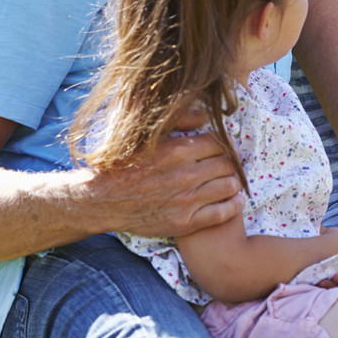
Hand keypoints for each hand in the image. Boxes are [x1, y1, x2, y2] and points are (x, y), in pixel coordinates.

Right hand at [87, 132, 244, 237]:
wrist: (103, 199)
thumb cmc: (125, 165)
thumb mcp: (148, 136)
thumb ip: (179, 122)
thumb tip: (205, 116)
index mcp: (178, 151)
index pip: (220, 142)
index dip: (225, 144)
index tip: (224, 147)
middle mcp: (186, 174)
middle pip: (228, 164)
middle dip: (231, 162)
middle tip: (229, 164)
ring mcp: (187, 200)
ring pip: (229, 186)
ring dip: (234, 182)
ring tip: (231, 181)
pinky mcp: (185, 222)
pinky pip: (222, 213)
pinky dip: (234, 205)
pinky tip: (235, 200)